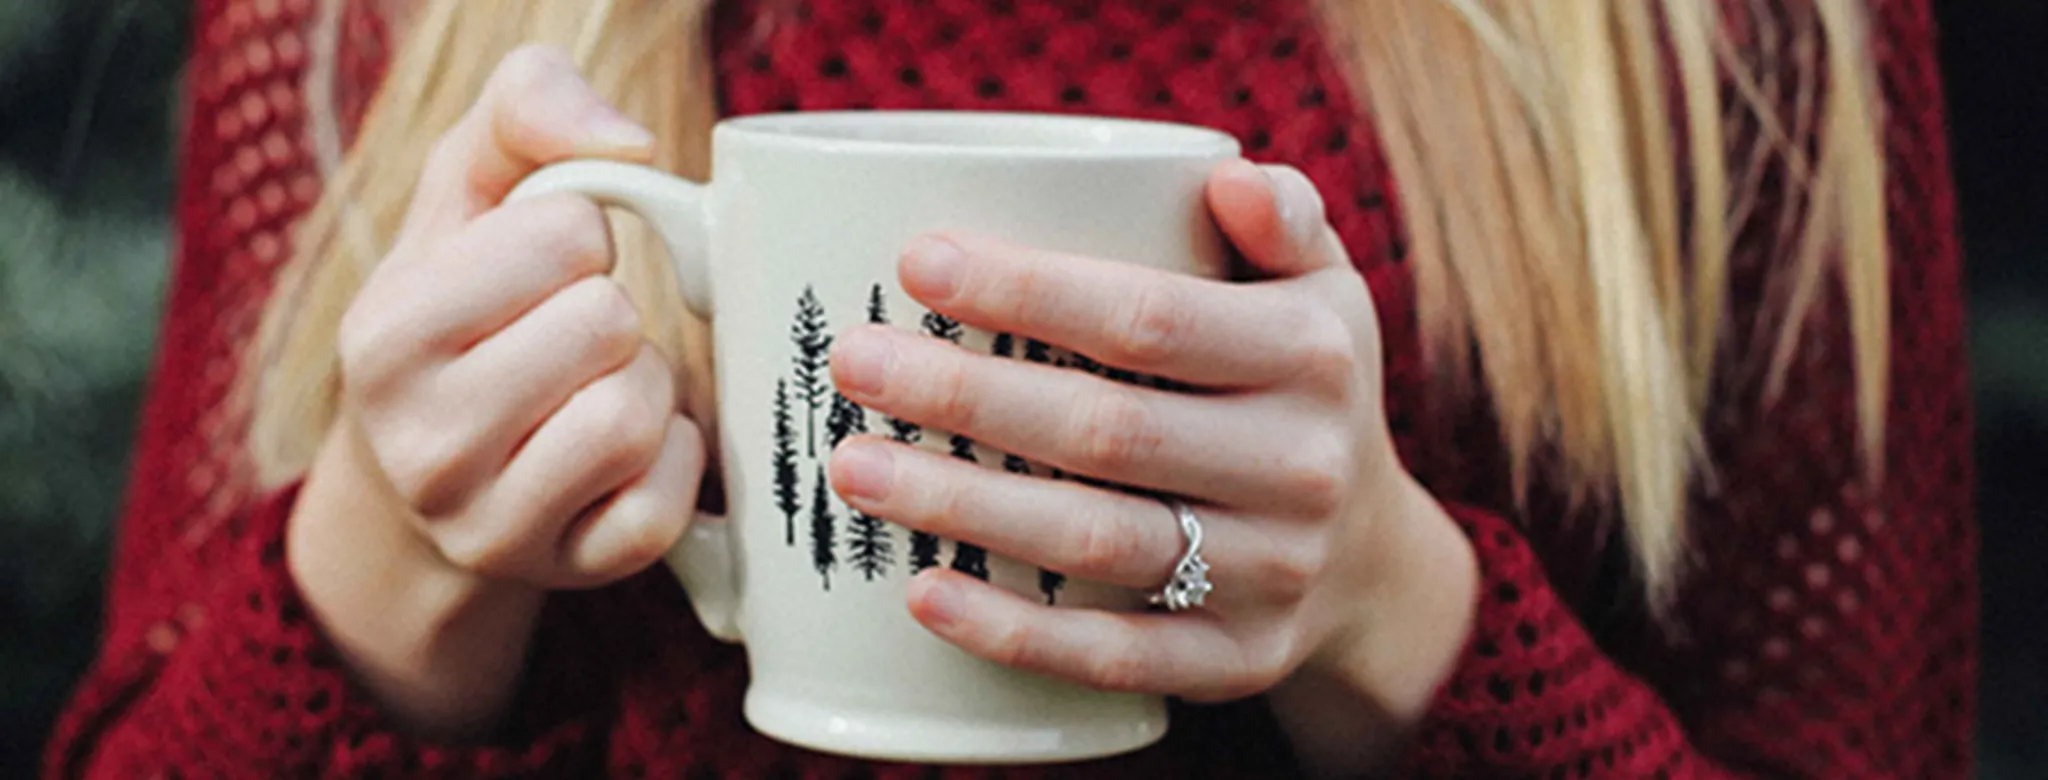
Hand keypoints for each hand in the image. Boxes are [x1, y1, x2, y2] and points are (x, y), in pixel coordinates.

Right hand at [335, 44, 704, 589]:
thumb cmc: (464, 306)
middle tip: (572, 338)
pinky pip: (667, 502)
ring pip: (639, 413)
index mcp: (384, 336)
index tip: (543, 271)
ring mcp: (490, 524)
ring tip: (594, 387)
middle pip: (609, 324)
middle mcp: (421, 444)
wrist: (425, 471)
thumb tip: (626, 144)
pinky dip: (673, 458)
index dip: (579, 237)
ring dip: (645, 384)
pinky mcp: (566, 573)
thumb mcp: (464, 191)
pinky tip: (626, 451)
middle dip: (612, 314)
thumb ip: (525, 107)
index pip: (566, 235)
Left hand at [825, 161, 1475, 716]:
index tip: (915, 263)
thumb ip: (1283, 220)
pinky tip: (923, 593)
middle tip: (853, 364)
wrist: (1374, 562)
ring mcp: (1271, 573)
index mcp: (1310, 356)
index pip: (1150, 319)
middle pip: (1104, 431)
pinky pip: (1113, 654)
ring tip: (853, 468)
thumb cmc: (1301, 392)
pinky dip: (1013, 631)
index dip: (1029, 292)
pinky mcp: (1236, 661)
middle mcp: (1300, 466)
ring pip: (1094, 540)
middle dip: (965, 395)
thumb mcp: (1324, 292)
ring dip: (961, 505)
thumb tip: (1227, 175)